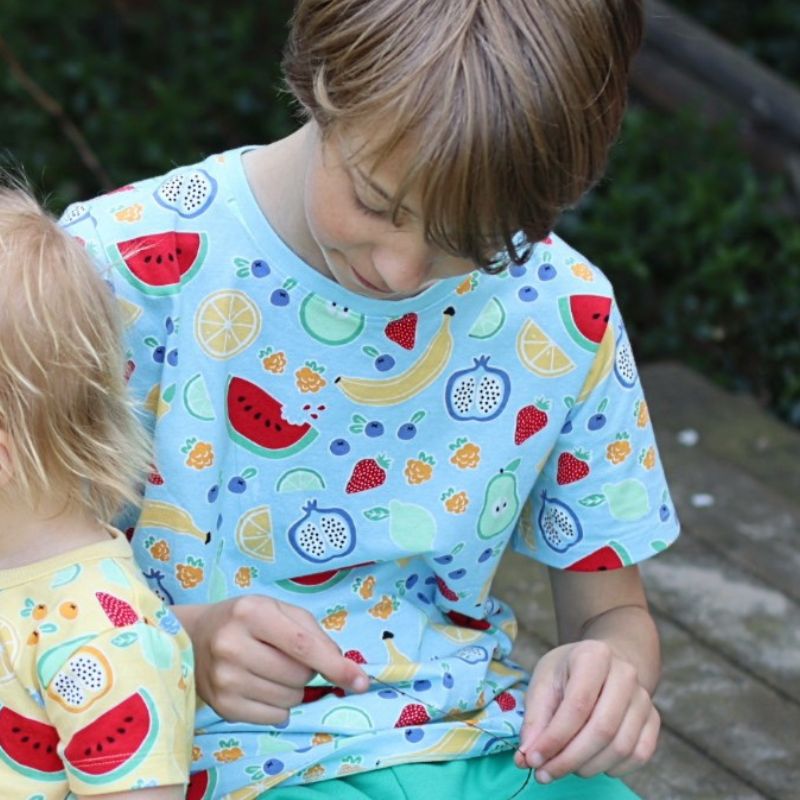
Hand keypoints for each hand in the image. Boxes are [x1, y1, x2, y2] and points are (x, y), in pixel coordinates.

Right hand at [176, 596, 368, 724]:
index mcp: (252, 613)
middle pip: (298, 675)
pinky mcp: (221, 706)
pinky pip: (273, 718)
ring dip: (294, 689)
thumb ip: (314, 633)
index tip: (361, 681)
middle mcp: (233, 645)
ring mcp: (224, 678)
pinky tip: (263, 688)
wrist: (195, 638)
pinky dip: (279, 708)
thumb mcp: (279, 610)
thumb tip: (344, 668)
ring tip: (273, 670)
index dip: (336, 666)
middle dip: (307, 671)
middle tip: (289, 657)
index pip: (303, 645)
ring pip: (289, 700)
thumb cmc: (246, 620)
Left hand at [515, 639, 659, 782]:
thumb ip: (535, 719)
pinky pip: (639, 755)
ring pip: (621, 747)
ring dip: (588, 767)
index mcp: (594, 655)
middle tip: (545, 773)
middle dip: (570, 759)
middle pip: (602, 729)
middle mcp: (625, 674)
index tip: (533, 759)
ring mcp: (643, 697)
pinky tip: (590, 763)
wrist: (604, 664)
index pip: (577, 705)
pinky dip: (613, 769)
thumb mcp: (544, 682)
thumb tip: (526, 757)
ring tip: (563, 766)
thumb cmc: (569, 673)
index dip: (554, 738)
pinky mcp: (654, 719)